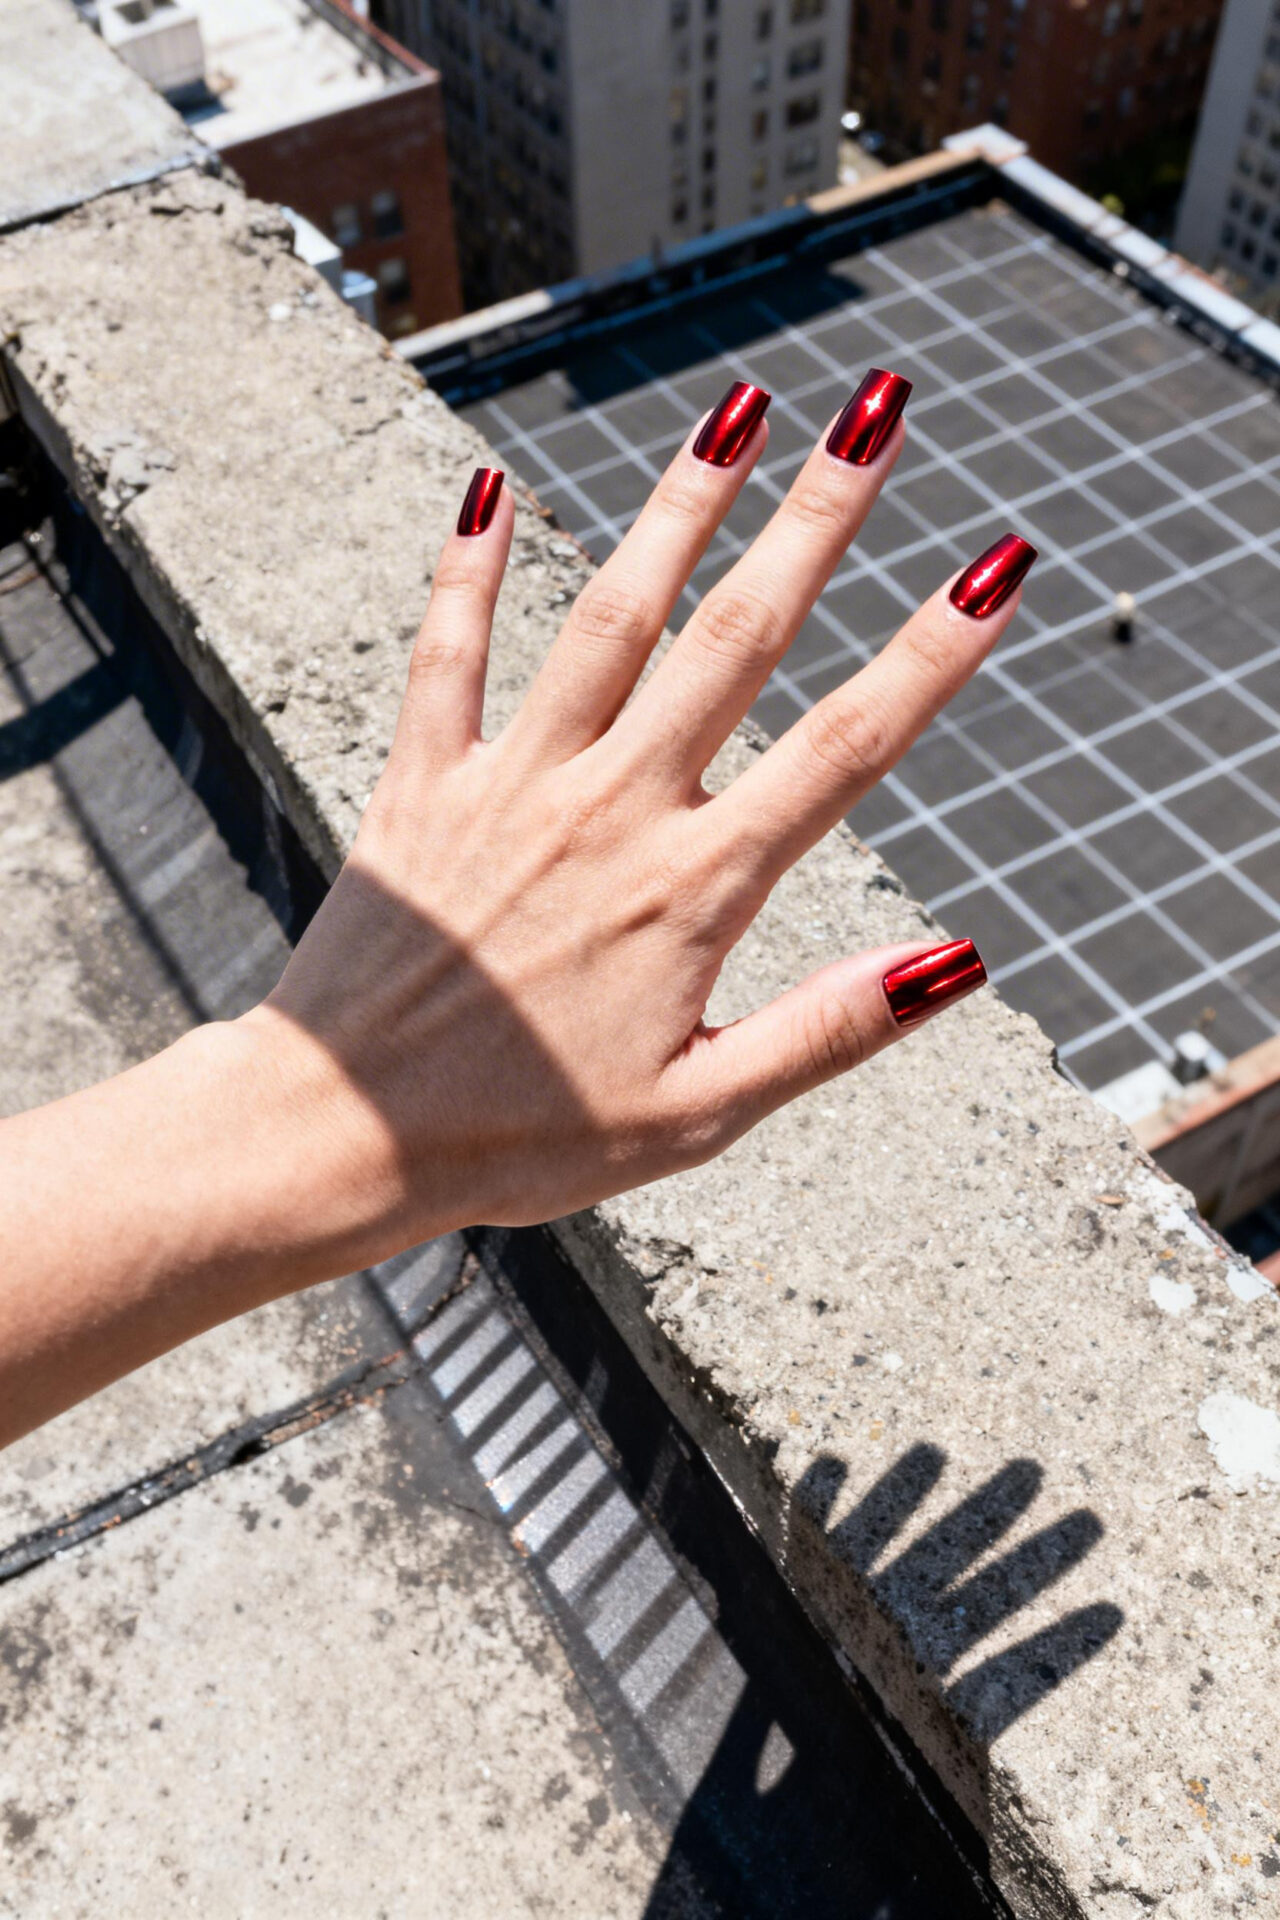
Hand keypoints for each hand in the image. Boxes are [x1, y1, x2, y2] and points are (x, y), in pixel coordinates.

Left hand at [242, 373, 1034, 1269]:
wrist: (339, 1133)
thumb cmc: (523, 1142)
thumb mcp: (697, 1118)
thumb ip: (825, 1031)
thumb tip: (956, 962)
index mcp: (693, 891)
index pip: (843, 750)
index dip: (929, 657)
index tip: (994, 569)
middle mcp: (611, 810)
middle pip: (736, 640)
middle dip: (820, 519)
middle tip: (880, 415)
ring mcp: (512, 785)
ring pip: (610, 617)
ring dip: (680, 507)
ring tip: (739, 408)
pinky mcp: (424, 787)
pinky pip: (448, 656)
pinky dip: (466, 571)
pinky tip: (485, 489)